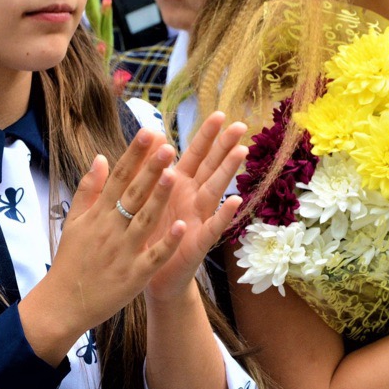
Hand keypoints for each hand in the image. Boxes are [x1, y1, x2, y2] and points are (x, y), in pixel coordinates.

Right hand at [19, 129, 181, 364]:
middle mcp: (110, 229)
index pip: (118, 177)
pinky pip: (153, 256)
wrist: (62, 303)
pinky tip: (182, 226)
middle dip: (150, 169)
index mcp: (97, 214)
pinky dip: (167, 242)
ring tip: (175, 175)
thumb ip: (89, 189)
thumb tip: (100, 158)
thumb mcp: (74, 222)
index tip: (149, 132)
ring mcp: (123, 252)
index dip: (134, 154)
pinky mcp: (133, 275)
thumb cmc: (71, 260)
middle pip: (132, 194)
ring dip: (159, 198)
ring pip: (144, 220)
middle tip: (168, 145)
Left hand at [146, 112, 246, 302]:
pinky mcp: (198, 242)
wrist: (150, 274)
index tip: (218, 113)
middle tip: (240, 125)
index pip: (195, 154)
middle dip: (224, 146)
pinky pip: (212, 227)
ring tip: (241, 152)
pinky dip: (224, 214)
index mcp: (179, 185)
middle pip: (211, 166)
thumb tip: (153, 132)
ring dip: (228, 172)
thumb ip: (152, 166)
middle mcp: (193, 198)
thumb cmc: (151, 233)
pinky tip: (235, 201)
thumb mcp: (147, 196)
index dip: (206, 135)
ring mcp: (199, 218)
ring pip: (215, 190)